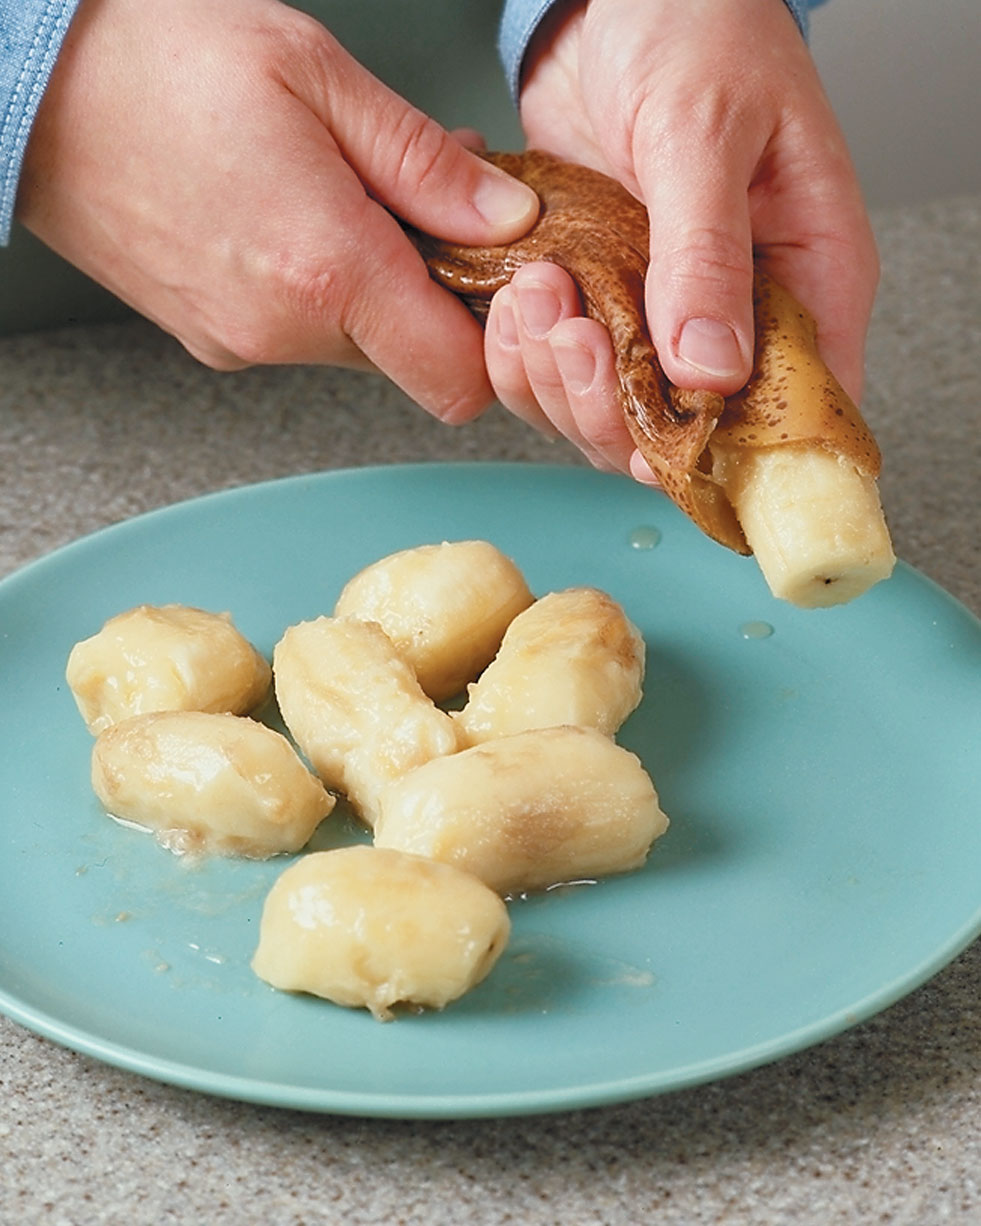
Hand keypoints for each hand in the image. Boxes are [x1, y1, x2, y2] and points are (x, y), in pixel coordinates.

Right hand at [16, 0, 538, 422]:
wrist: (30, 85)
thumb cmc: (159, 60)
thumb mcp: (319, 77)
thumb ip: (426, 164)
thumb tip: (506, 218)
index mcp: (325, 270)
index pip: (456, 379)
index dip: (494, 341)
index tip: (499, 280)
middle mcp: (281, 330)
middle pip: (410, 360)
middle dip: (436, 293)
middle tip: (427, 206)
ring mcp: (240, 342)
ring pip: (356, 347)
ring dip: (377, 285)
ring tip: (352, 195)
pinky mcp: (211, 338)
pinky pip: (299, 335)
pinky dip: (323, 289)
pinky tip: (302, 217)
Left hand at [486, 0, 878, 476]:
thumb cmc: (698, 27)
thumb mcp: (705, 132)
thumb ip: (707, 253)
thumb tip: (712, 371)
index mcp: (804, 279)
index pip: (798, 407)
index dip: (737, 453)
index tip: (666, 449)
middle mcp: (736, 314)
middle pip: (687, 433)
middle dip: (615, 407)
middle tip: (572, 331)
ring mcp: (662, 317)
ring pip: (612, 416)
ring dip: (558, 380)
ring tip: (535, 297)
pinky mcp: (599, 305)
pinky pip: (559, 373)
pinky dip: (526, 355)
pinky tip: (512, 301)